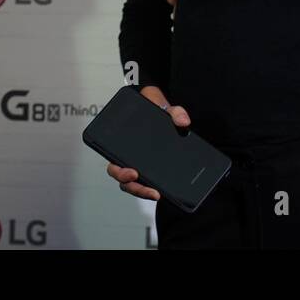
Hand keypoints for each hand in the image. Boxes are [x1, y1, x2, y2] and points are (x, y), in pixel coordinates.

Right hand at [105, 85, 190, 200]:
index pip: (115, 163)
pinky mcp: (154, 167)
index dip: (120, 172)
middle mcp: (129, 157)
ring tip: (158, 194)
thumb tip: (183, 122)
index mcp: (124, 144)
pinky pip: (151, 181)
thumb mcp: (162, 105)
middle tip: (151, 190)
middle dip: (136, 188)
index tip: (133, 173)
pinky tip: (168, 189)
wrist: (162, 108)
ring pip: (136, 185)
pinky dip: (156, 187)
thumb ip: (174, 111)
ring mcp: (141, 163)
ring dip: (144, 192)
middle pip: (125, 180)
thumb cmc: (154, 107)